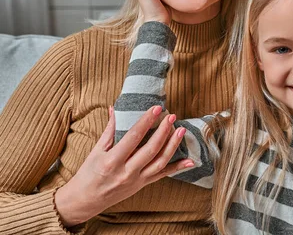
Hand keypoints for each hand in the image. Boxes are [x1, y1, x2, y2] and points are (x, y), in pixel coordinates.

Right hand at [54, 106, 191, 227]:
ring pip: (160, 162)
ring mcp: (136, 180)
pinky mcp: (142, 185)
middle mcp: (126, 172)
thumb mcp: (96, 150)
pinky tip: (190, 160)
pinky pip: (163, 175)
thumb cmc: (88, 174)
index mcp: (112, 160)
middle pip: (150, 149)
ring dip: (173, 146)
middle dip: (163, 131)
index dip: (146, 121)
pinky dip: (178, 168)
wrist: (85, 201)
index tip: (157, 109)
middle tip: (172, 116)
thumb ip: (109, 130)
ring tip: (181, 130)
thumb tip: (115, 108)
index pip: (133, 137)